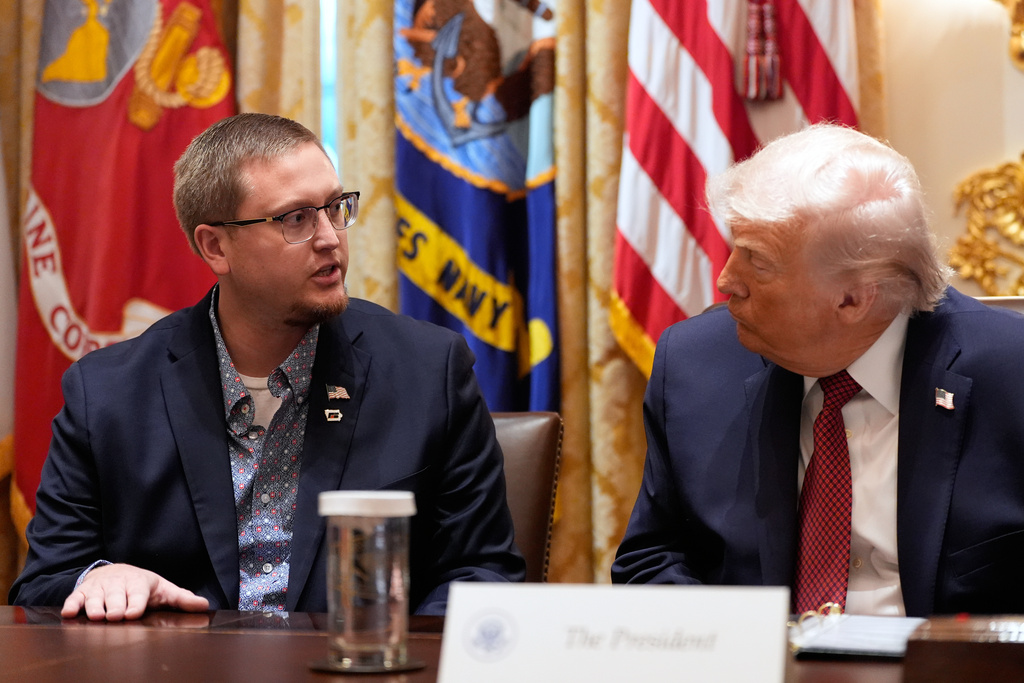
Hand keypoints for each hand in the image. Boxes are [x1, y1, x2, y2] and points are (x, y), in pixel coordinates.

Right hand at [61, 563, 209, 621]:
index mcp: (139, 584)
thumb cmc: (142, 586)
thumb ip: (181, 599)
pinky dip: (71, 605)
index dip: (135, 604)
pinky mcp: (82, 592)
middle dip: (115, 607)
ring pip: (95, 599)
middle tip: (115, 616)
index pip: (138, 595)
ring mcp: (99, 588)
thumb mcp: (163, 590)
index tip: (132, 614)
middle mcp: (118, 585)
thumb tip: (204, 605)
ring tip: (96, 616)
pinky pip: (74, 598)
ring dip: (94, 607)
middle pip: (116, 598)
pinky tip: (69, 613)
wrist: (115, 571)